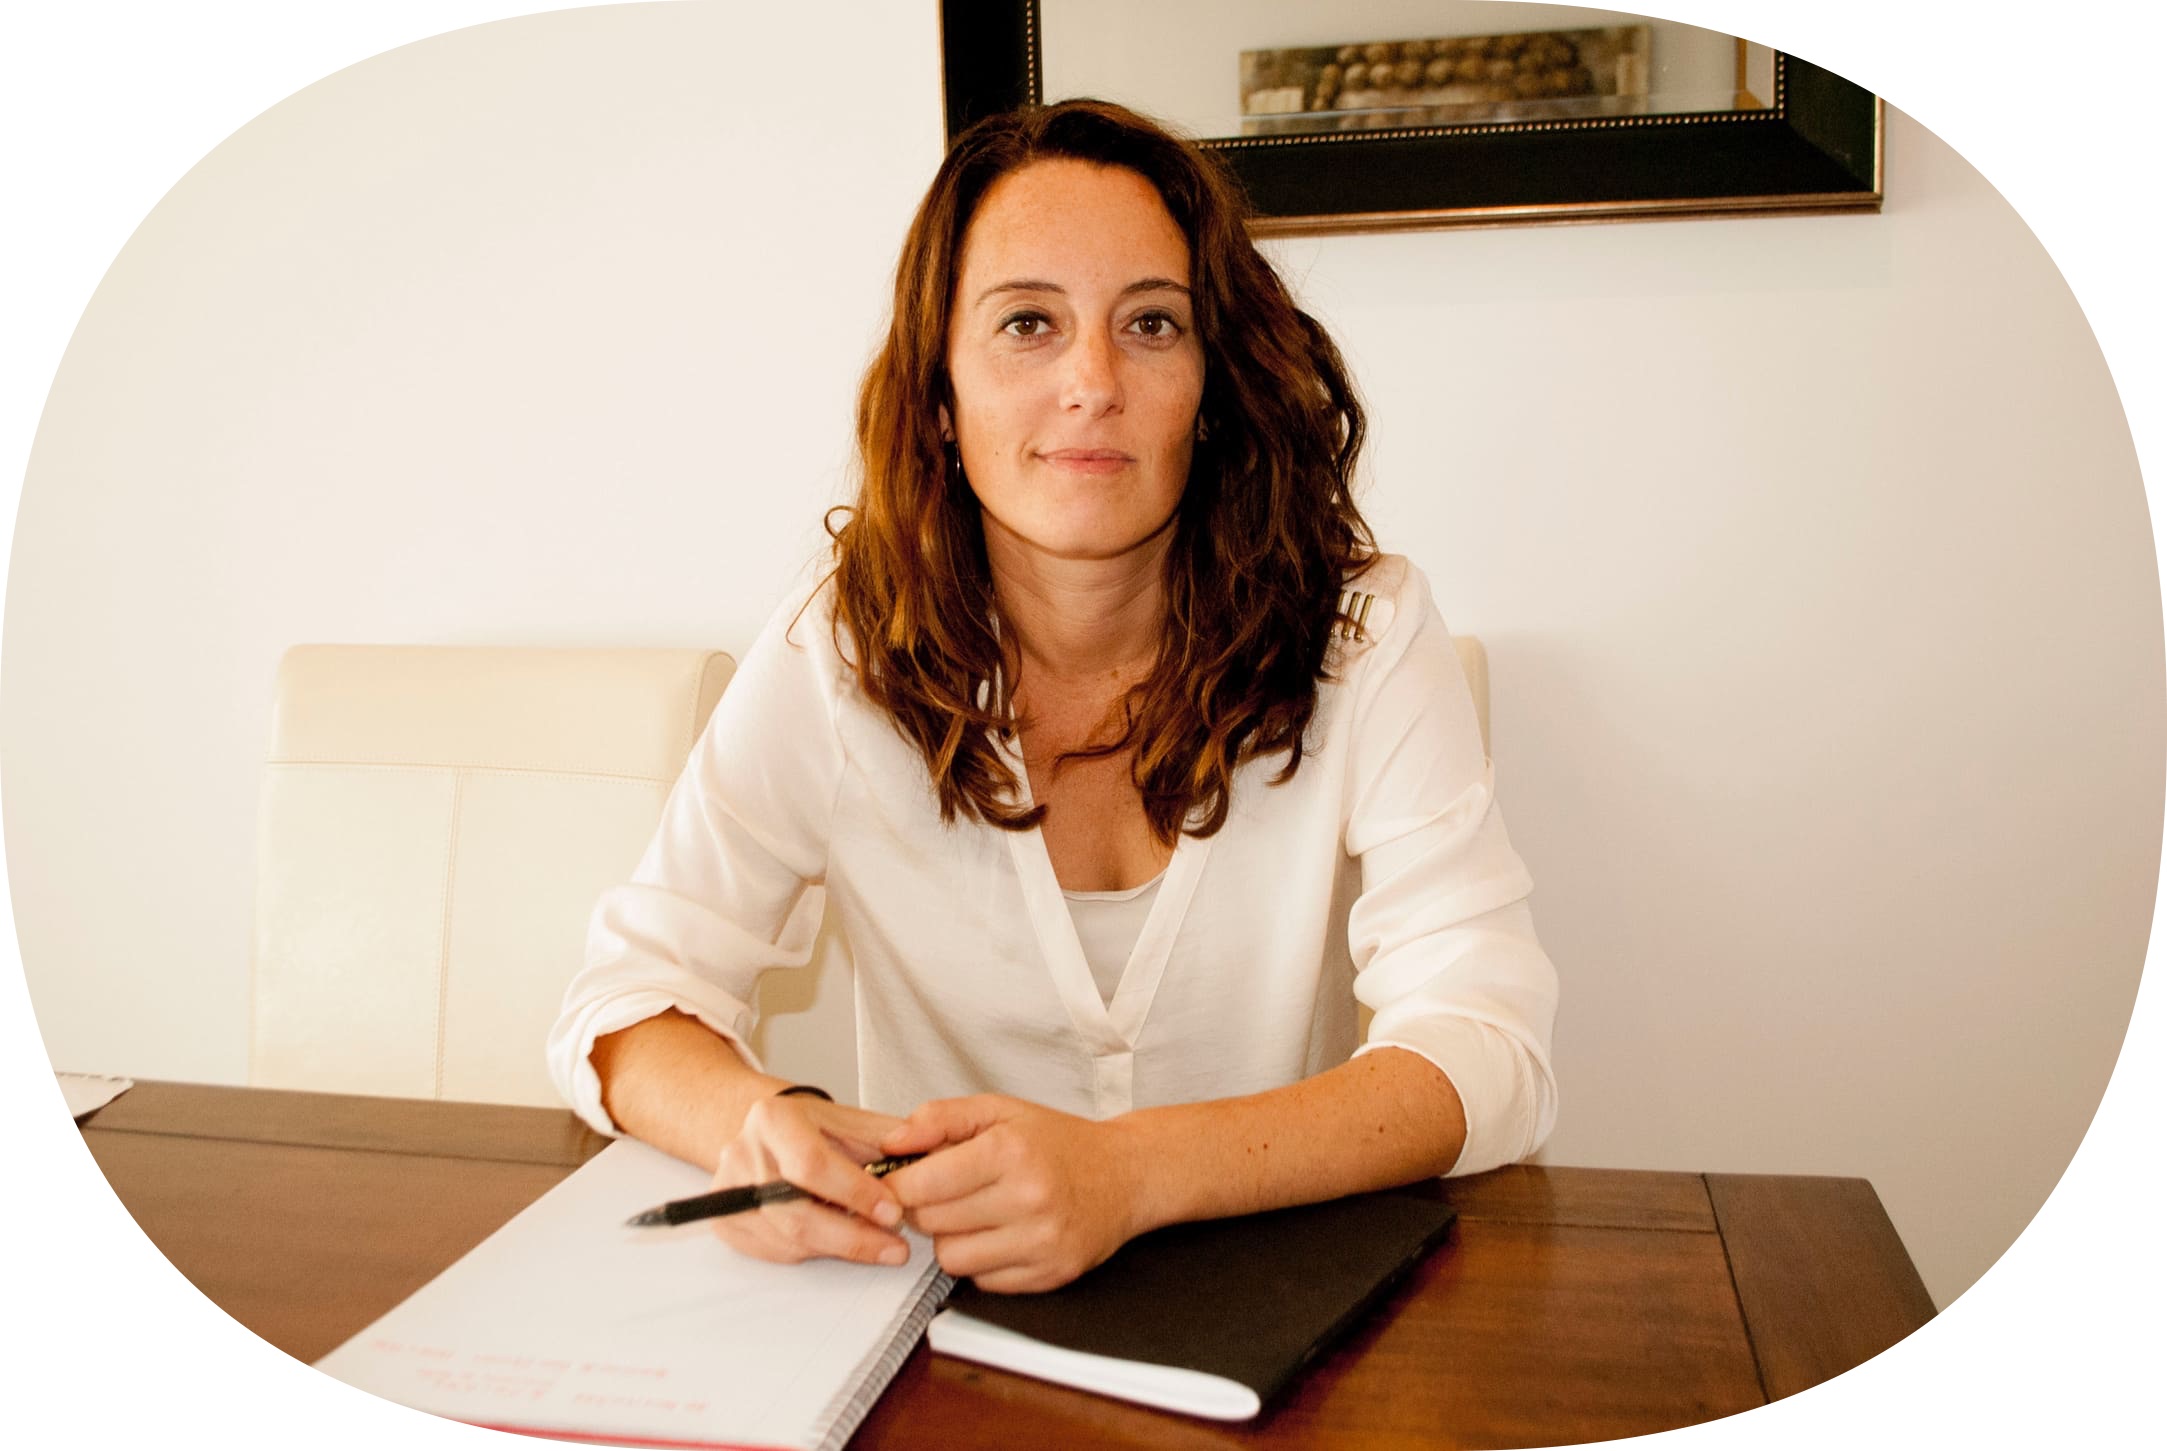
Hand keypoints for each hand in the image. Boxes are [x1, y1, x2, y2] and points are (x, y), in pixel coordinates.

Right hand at [708, 1093, 911, 1267]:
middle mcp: (742, 1152)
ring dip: (838, 1248)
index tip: (894, 1212)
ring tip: (876, 1244)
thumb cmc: (815, 1129)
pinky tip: (836, 1240)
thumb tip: (930, 1158)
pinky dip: (812, 1252)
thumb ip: (889, 1138)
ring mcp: (728, 1191)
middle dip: (853, 1236)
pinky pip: (774, 1252)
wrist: (769, 1134)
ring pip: (787, 1239)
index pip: (812, 1164)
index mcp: (773, 1118)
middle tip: (894, 1247)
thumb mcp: (852, 1121)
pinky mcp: (724, 1222)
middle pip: (796, 1212)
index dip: (856, 1193)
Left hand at [879, 1095, 1139, 1292]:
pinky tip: (999, 1235)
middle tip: (944, 1193)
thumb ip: (940, 1118)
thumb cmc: (1058, 1142)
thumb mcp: (999, 1110)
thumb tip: (892, 1142)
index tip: (900, 1180)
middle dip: (926, 1208)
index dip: (900, 1185)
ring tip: (973, 1215)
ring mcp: (1041, 1241)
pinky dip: (982, 1261)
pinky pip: (984, 1282)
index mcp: (1009, 1152)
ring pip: (953, 1259)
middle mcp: (1028, 1199)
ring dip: (952, 1239)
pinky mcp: (1051, 1274)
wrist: (1124, 1175)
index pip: (924, 1185)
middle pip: (932, 1223)